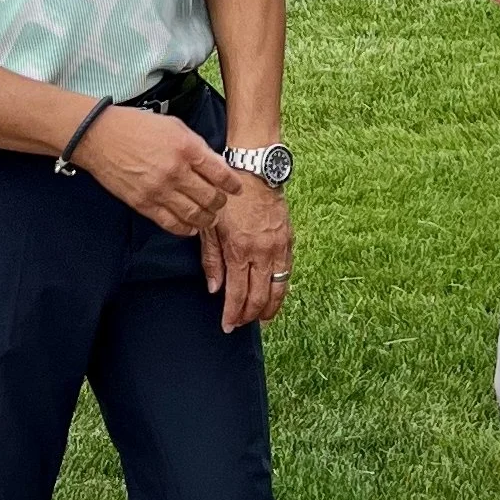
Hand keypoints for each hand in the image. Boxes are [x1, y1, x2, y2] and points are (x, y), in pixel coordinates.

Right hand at [76, 106, 247, 237]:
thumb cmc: (137, 127)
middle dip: (220, 202)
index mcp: (187, 148)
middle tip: (221, 202)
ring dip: (207, 219)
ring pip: (194, 214)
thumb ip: (197, 147)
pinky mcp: (144, 204)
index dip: (232, 184)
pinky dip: (186, 228)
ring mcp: (160, 190)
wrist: (101, 137)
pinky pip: (172, 223)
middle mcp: (176, 171)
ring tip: (210, 217)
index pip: (221, 173)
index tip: (236, 189)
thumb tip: (215, 166)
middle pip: (211, 197)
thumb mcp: (175, 126)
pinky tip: (191, 226)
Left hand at [203, 171, 293, 332]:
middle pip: (259, 297)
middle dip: (250, 316)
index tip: (227, 326)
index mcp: (240, 250)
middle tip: (240, 324)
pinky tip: (274, 295)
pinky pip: (287, 272)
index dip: (232, 314)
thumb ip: (212, 260)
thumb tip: (214, 289)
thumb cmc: (229, 198)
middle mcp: (262, 253)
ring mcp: (278, 248)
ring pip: (278, 289)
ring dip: (270, 308)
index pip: (238, 294)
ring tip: (261, 319)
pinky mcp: (288, 240)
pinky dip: (281, 288)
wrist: (255, 172)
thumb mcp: (211, 227)